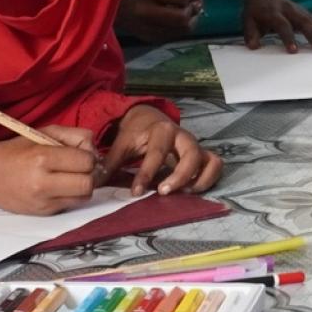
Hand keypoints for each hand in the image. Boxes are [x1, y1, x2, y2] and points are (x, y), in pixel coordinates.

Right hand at [0, 125, 100, 215]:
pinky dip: (71, 196)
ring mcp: (43, 202)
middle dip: (89, 173)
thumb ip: (72, 135)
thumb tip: (93, 147)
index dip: (88, 156)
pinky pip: (70, 205)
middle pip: (88, 183)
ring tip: (70, 177)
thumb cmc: (16, 150)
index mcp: (42, 158)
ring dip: (82, 186)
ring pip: (83, 198)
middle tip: (79, 167)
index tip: (79, 153)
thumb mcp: (42, 133)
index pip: (86, 161)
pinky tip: (59, 187)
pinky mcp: (43, 214)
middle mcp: (42, 183)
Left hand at [100, 105, 221, 195]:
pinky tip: (192, 191)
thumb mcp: (122, 143)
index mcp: (161, 130)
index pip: (156, 154)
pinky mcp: (202, 153)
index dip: (146, 174)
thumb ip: (110, 163)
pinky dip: (209, 178)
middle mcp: (182, 136)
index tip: (136, 192)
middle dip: (180, 176)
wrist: (148, 116)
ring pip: (208, 160)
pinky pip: (215, 164)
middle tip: (163, 193)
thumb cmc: (135, 132)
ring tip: (182, 194)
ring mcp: (194, 145)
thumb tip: (95, 182)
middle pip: (191, 155)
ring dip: (198, 180)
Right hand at [116, 0, 202, 43]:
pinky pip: (178, 36)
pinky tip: (181, 21)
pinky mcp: (154, 40)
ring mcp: (150, 29)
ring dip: (192, 20)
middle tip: (194, 6)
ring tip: (190, 13)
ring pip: (184, 30)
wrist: (122, 10)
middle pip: (183, 18)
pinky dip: (184, 28)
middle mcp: (147, 12)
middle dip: (193, 11)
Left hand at [244, 0, 311, 51]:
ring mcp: (300, 10)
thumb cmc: (256, 9)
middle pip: (304, 21)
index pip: (283, 25)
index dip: (288, 37)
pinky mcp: (306, 12)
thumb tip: (253, 47)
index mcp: (274, 13)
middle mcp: (289, 10)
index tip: (294, 51)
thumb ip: (250, 33)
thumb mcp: (248, 19)